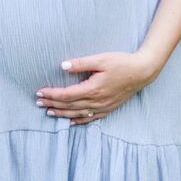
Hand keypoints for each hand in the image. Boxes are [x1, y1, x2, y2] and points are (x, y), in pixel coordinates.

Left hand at [37, 52, 152, 123]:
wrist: (142, 72)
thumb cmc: (122, 62)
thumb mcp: (101, 59)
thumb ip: (81, 63)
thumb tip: (62, 66)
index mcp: (93, 89)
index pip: (66, 95)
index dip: (51, 94)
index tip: (39, 92)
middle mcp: (96, 101)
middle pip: (69, 106)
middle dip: (52, 104)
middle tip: (38, 103)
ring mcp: (103, 107)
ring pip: (78, 114)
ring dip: (62, 114)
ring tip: (49, 113)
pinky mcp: (108, 108)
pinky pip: (90, 119)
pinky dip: (78, 121)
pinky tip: (70, 121)